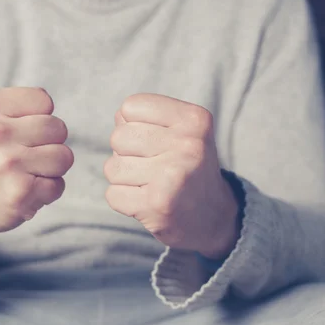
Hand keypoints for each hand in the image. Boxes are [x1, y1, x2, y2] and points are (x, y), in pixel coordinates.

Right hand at [0, 87, 72, 279]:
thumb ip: (19, 107)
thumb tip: (54, 118)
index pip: (43, 100)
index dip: (38, 117)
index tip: (18, 133)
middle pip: (58, 127)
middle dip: (49, 143)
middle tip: (23, 156)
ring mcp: (7, 163)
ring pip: (64, 156)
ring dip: (51, 168)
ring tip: (26, 173)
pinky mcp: (21, 192)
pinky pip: (58, 185)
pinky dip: (47, 192)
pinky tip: (23, 191)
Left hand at [104, 94, 238, 259]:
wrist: (212, 217)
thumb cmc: (187, 168)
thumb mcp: (182, 132)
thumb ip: (148, 118)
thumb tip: (119, 117)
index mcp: (194, 120)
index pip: (130, 106)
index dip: (132, 125)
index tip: (154, 141)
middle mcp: (188, 145)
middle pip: (118, 137)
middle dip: (126, 153)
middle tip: (152, 167)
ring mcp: (173, 176)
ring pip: (112, 167)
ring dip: (124, 179)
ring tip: (150, 184)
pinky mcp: (158, 204)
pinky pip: (113, 195)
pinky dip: (124, 201)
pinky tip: (147, 202)